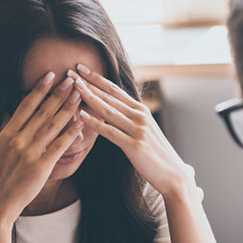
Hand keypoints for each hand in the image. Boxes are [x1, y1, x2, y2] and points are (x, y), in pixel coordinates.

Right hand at [0, 71, 86, 223]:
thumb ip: (1, 131)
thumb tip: (6, 113)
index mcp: (6, 135)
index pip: (25, 106)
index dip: (39, 89)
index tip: (50, 76)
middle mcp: (18, 140)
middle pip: (42, 112)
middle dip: (58, 93)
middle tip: (71, 78)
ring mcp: (30, 153)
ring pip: (53, 125)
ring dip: (68, 107)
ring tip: (80, 93)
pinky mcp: (42, 166)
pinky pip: (60, 145)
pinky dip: (71, 131)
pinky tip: (81, 120)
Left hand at [72, 64, 200, 203]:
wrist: (172, 174)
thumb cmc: (154, 154)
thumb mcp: (143, 131)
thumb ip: (128, 119)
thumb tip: (111, 111)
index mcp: (140, 110)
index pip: (114, 90)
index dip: (96, 78)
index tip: (80, 68)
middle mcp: (139, 115)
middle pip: (109, 96)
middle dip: (88, 83)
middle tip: (70, 71)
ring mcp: (138, 129)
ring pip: (108, 110)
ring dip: (89, 97)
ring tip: (73, 87)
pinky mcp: (134, 145)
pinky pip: (110, 132)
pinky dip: (95, 123)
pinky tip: (81, 115)